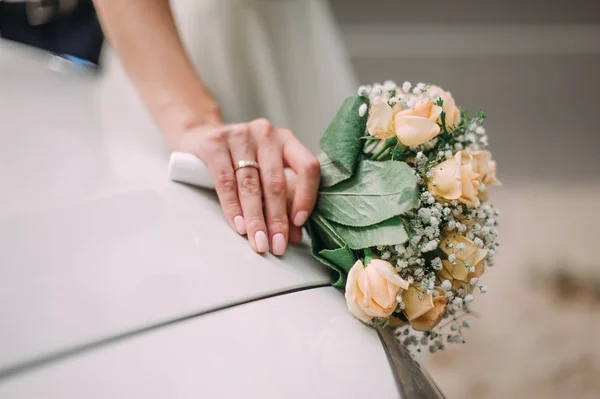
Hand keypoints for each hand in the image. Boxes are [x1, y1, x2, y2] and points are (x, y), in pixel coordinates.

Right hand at [179, 119, 320, 255]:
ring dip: (256, 219)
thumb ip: (283, 202)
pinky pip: (226, 182)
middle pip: (276, 182)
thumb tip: (294, 236)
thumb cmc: (241, 160)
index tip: (299, 223)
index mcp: (286, 140)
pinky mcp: (214, 143)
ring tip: (259, 243)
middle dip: (277, 219)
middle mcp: (266, 134)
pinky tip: (239, 226)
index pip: (307, 166)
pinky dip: (233, 208)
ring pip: (251, 185)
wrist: (201, 137)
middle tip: (277, 246)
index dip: (307, 196)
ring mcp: (239, 135)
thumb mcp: (266, 174)